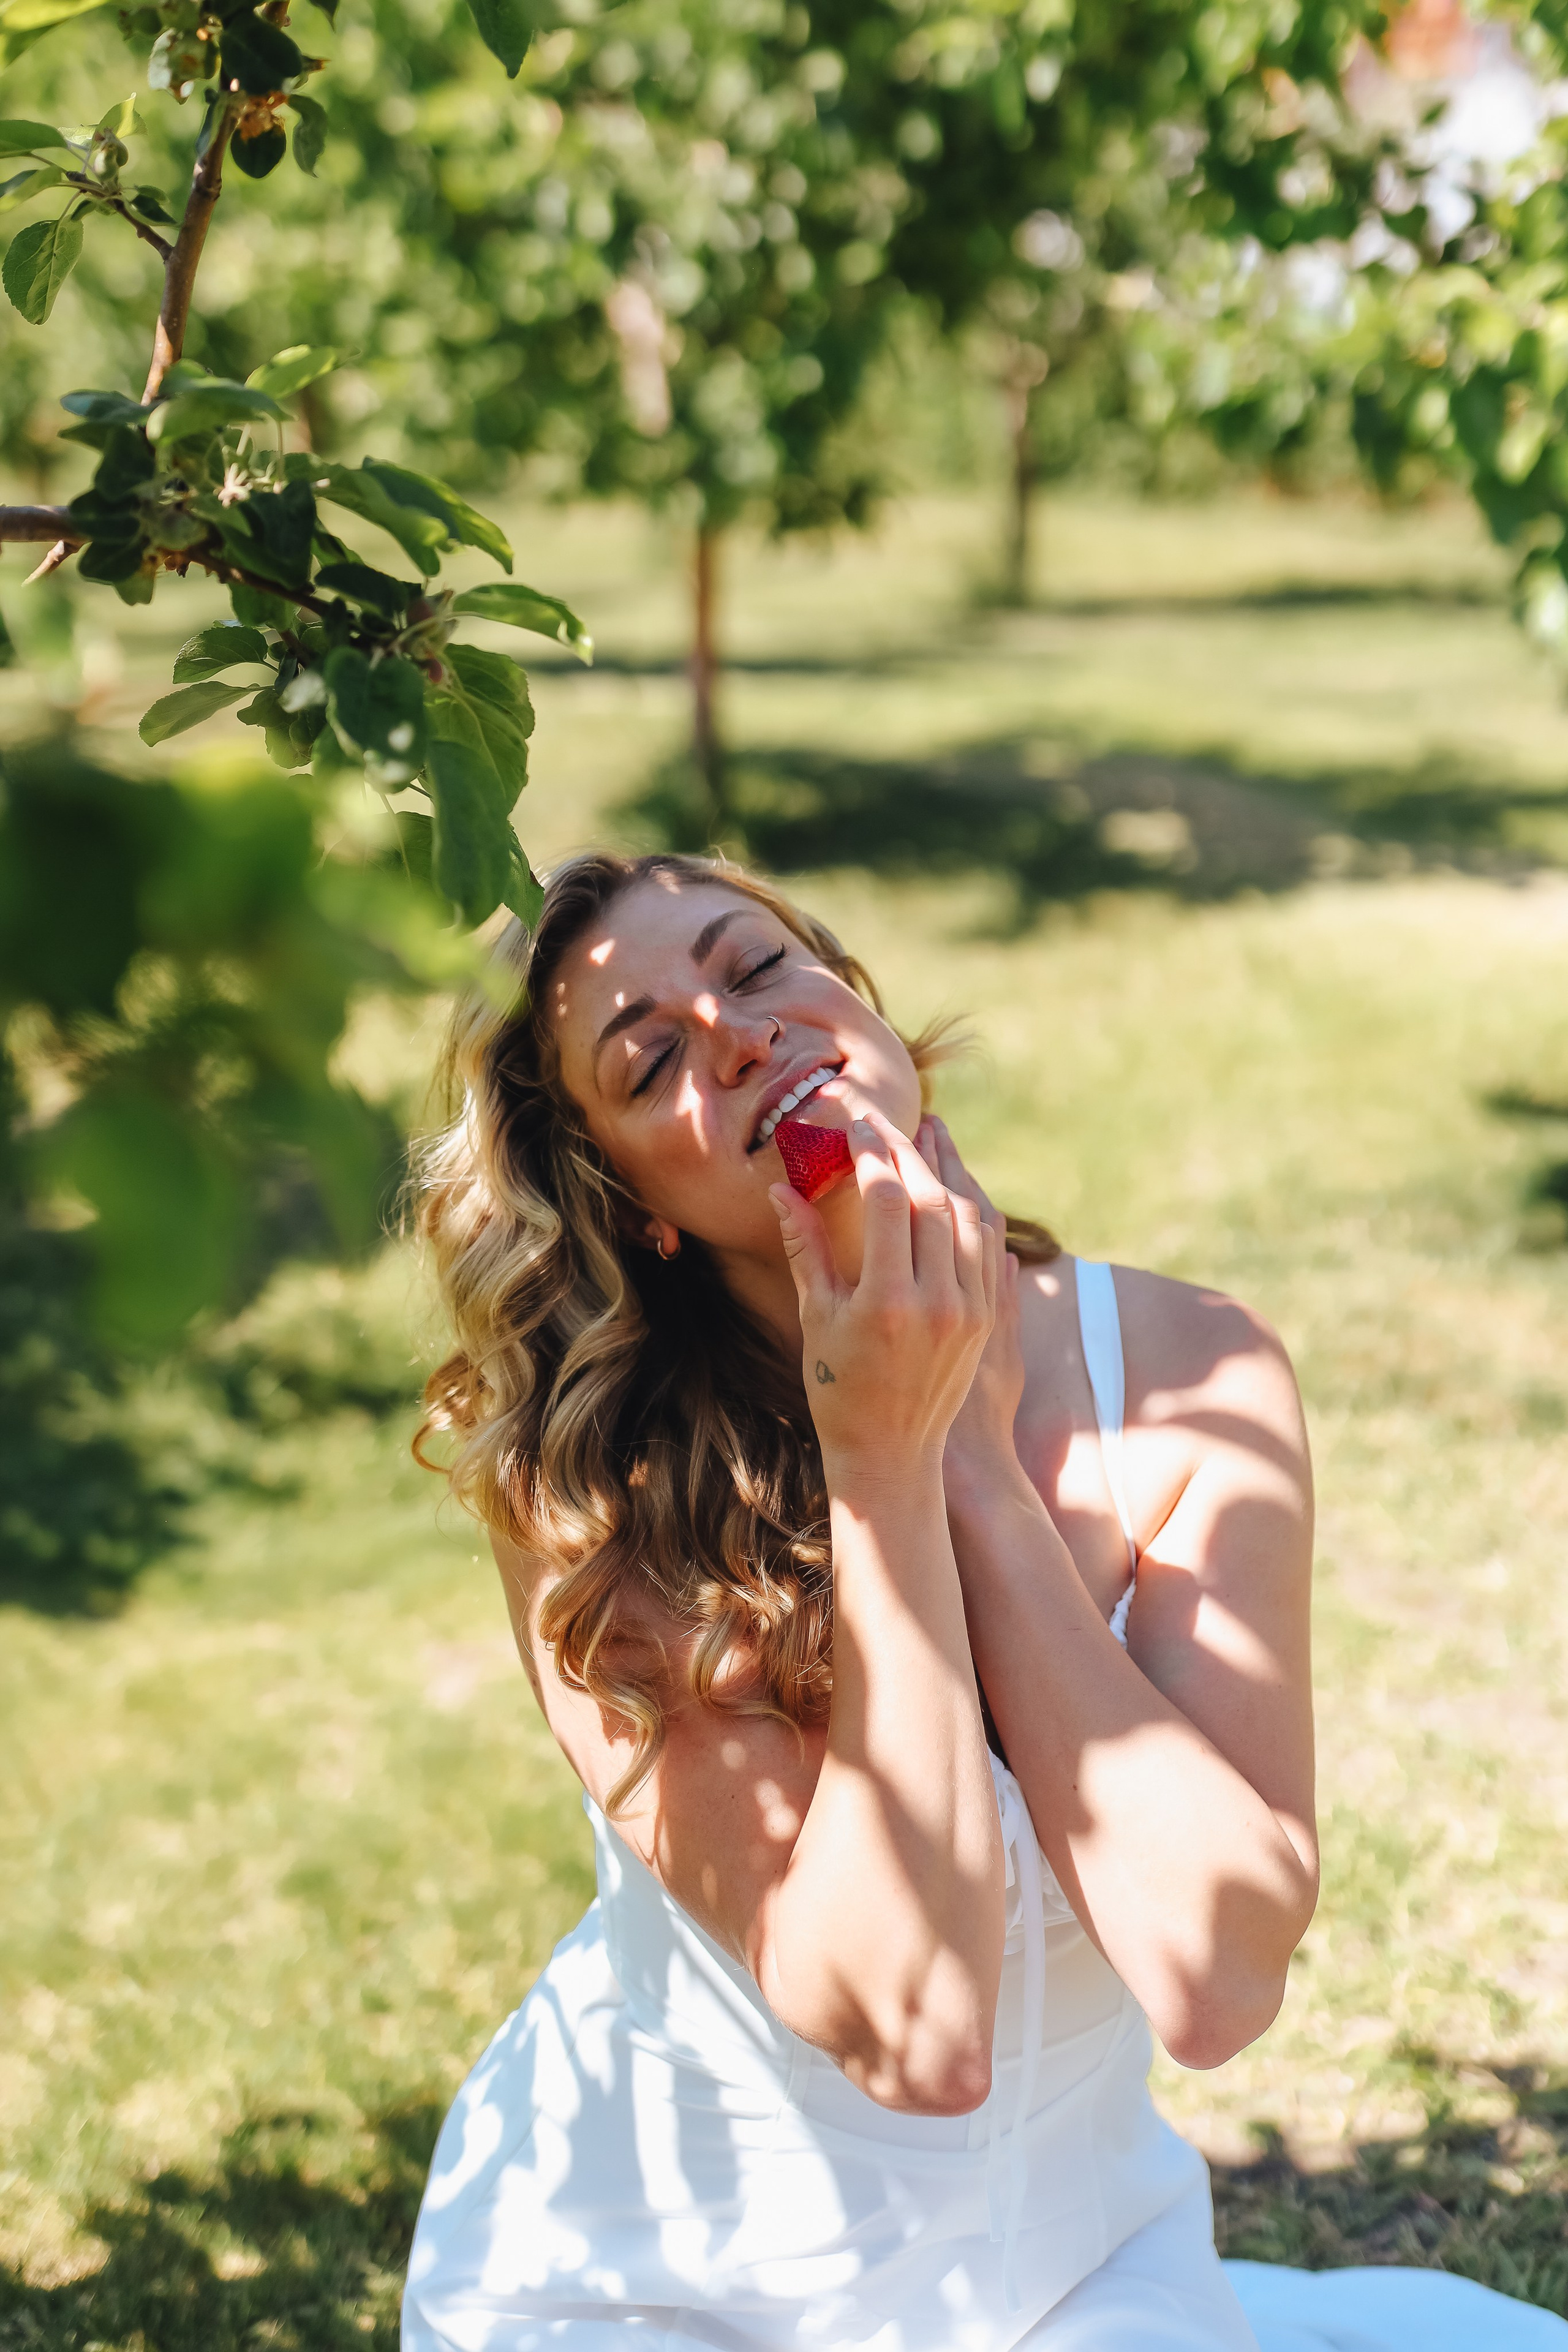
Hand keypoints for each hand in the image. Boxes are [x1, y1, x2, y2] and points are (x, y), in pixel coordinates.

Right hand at [769, 1108, 995, 1477]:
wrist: (892, 1455)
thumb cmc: (839, 1389)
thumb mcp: (817, 1318)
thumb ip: (805, 1248)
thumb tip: (782, 1188)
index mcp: (886, 1301)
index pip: (888, 1200)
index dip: (872, 1154)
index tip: (856, 1126)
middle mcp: (937, 1303)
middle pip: (932, 1199)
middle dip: (909, 1152)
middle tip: (888, 1122)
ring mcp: (970, 1311)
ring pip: (969, 1217)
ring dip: (948, 1171)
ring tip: (929, 1136)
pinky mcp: (989, 1320)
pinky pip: (987, 1247)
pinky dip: (972, 1208)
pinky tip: (955, 1185)